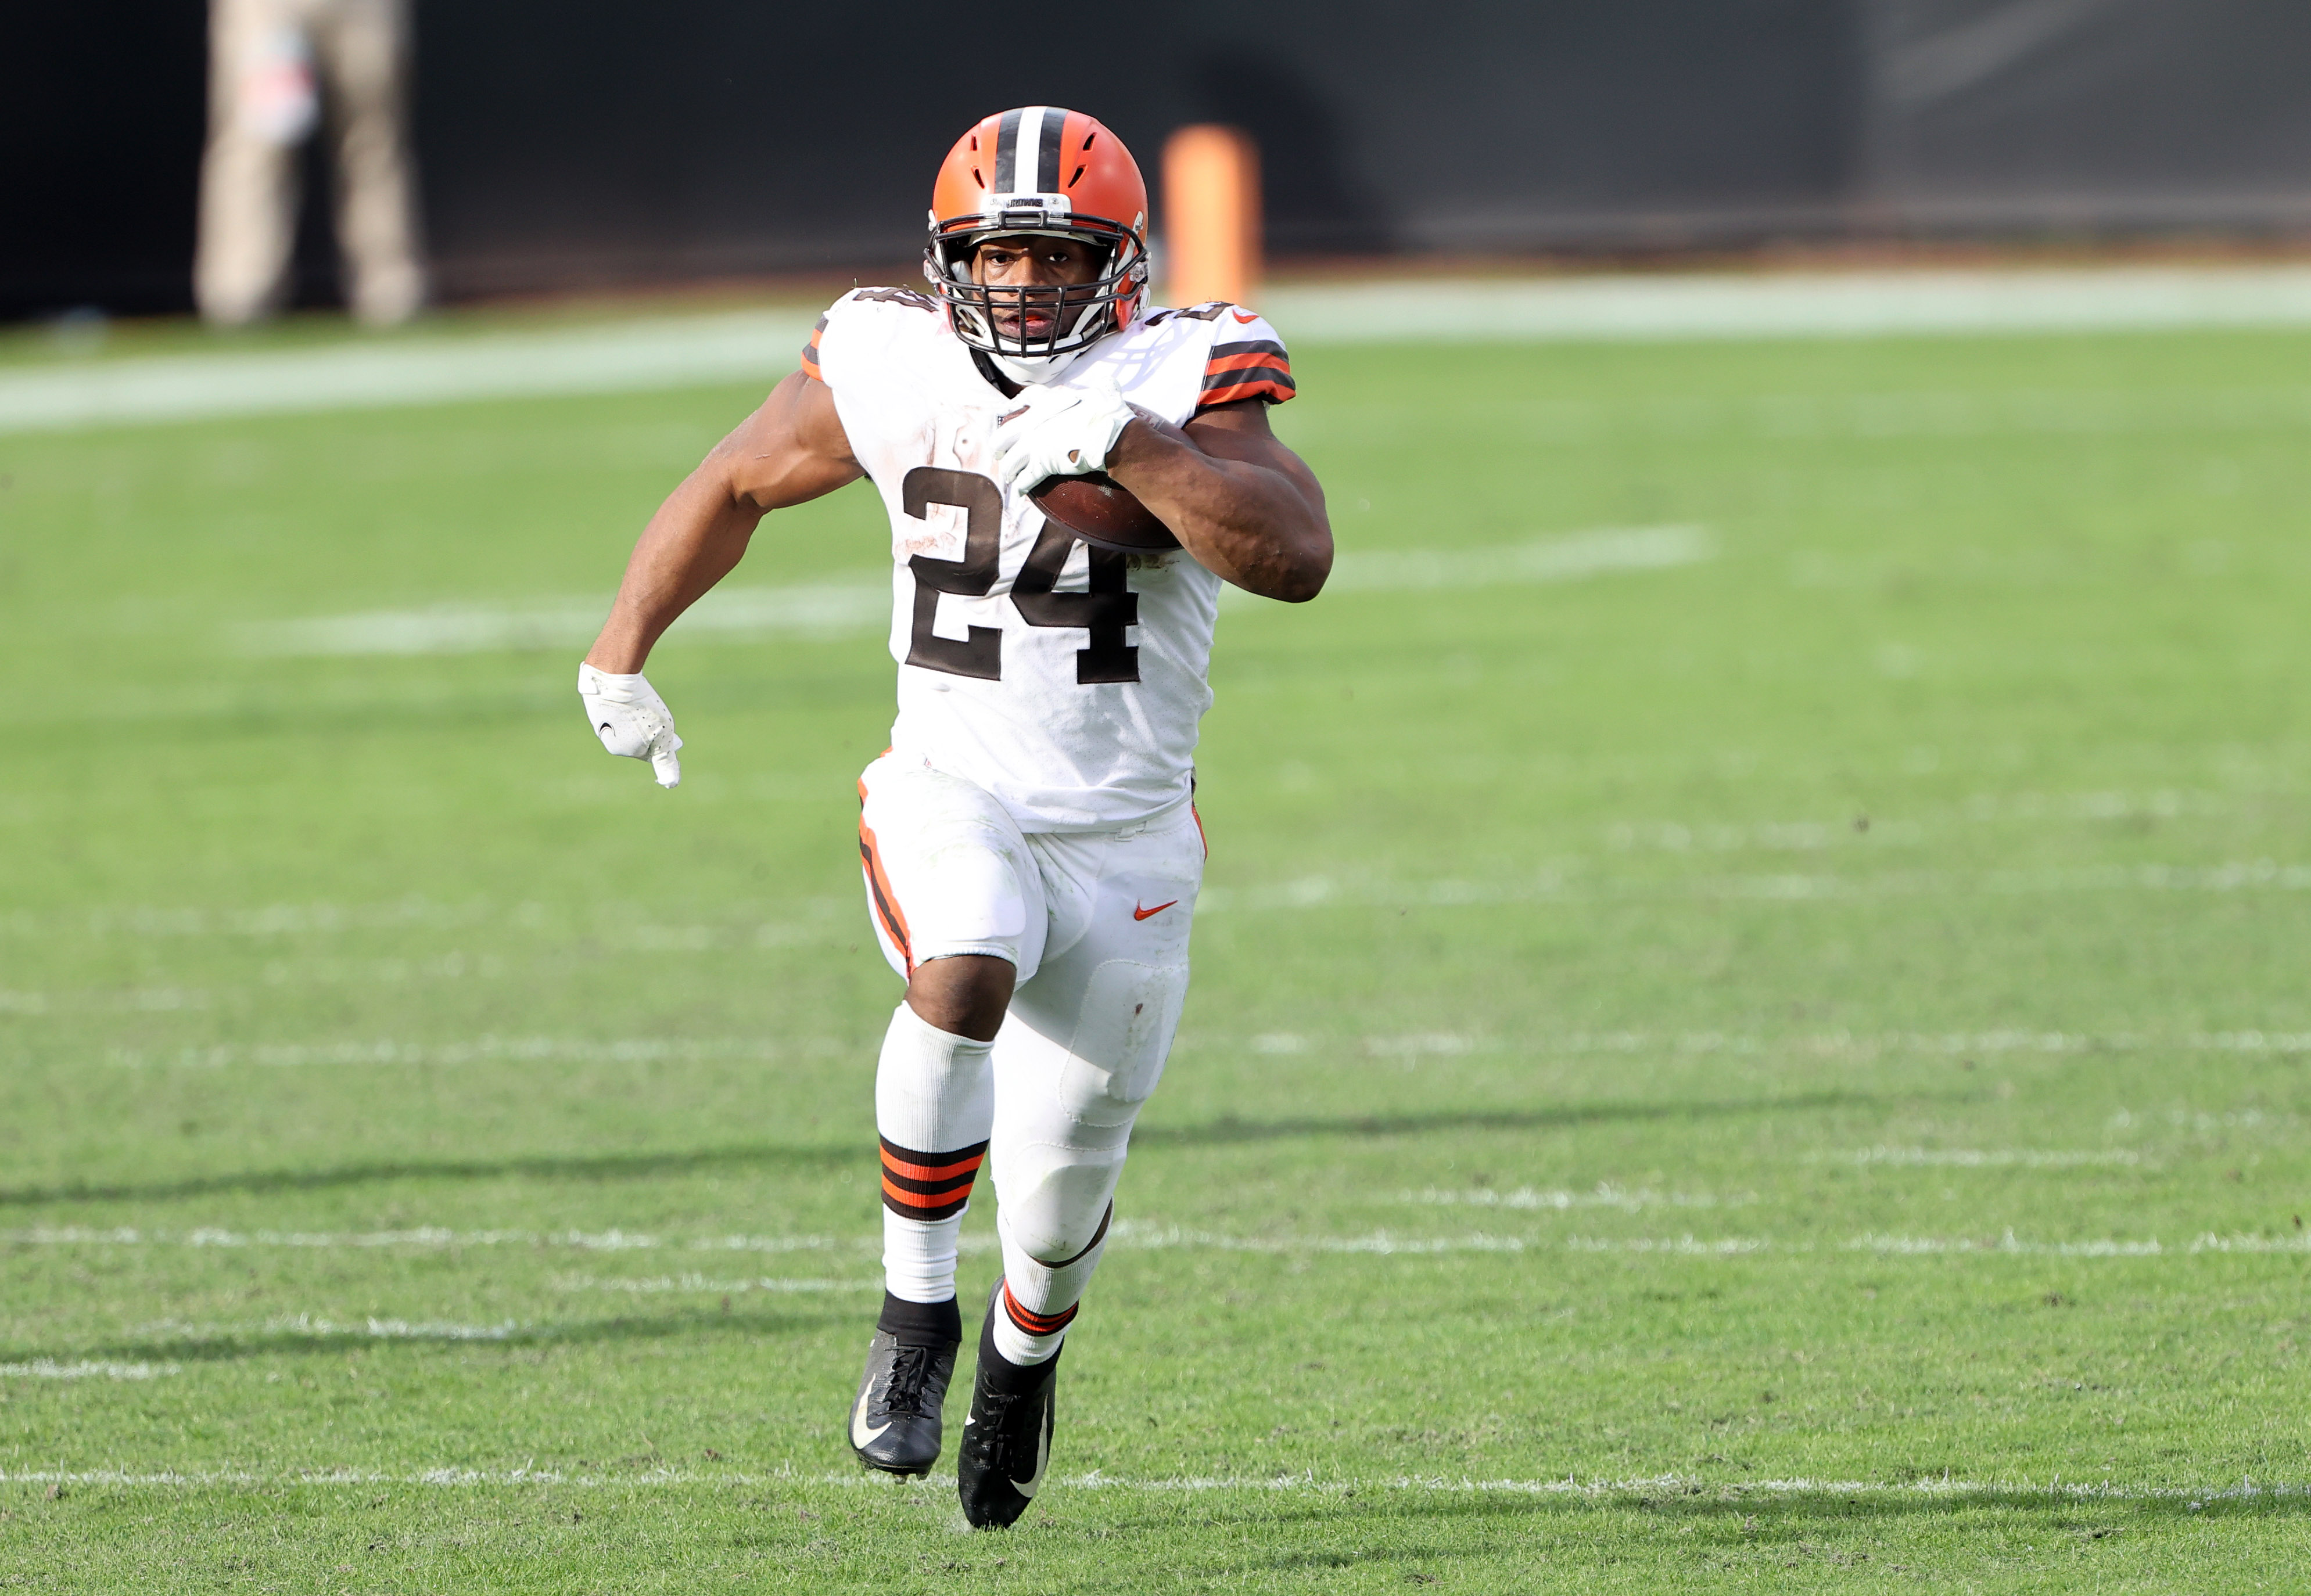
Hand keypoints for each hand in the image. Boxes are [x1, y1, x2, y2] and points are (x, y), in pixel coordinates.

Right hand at [577, 663, 682, 787]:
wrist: (613, 679)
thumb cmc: (640, 709)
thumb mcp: (661, 737)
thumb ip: (665, 761)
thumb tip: (671, 784)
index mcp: (620, 749)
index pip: (649, 750)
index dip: (662, 739)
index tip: (669, 730)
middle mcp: (606, 738)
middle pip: (637, 737)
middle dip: (650, 729)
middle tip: (656, 713)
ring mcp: (598, 719)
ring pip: (626, 721)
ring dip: (637, 715)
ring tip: (641, 701)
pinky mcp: (596, 702)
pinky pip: (616, 707)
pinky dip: (626, 703)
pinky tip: (629, 694)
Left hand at [991, 382, 1137, 497]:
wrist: (1110, 433)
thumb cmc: (1109, 411)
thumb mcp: (1104, 391)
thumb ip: (1102, 388)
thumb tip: (1109, 385)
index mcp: (1049, 402)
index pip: (1026, 399)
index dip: (1013, 406)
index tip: (1004, 411)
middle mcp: (1035, 423)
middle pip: (1004, 435)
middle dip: (999, 446)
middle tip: (999, 453)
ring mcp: (1036, 444)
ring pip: (1011, 461)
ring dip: (1009, 470)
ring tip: (1009, 477)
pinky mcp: (1043, 464)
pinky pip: (1025, 479)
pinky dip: (1020, 487)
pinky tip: (1018, 493)